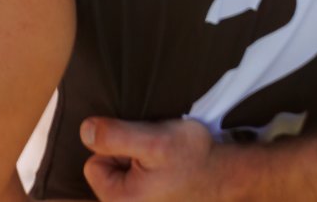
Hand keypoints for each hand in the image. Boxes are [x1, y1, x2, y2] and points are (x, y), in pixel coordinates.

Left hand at [81, 117, 215, 201]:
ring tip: (166, 164)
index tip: (144, 151)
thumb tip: (84, 132)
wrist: (232, 175)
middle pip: (109, 172)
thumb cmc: (195, 158)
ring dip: (143, 165)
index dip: (116, 149)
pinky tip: (171, 173)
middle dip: (129, 158)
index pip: (94, 165)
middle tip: (157, 156)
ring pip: (126, 176)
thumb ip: (114, 137)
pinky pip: (141, 182)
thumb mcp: (154, 140)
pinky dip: (153, 174)